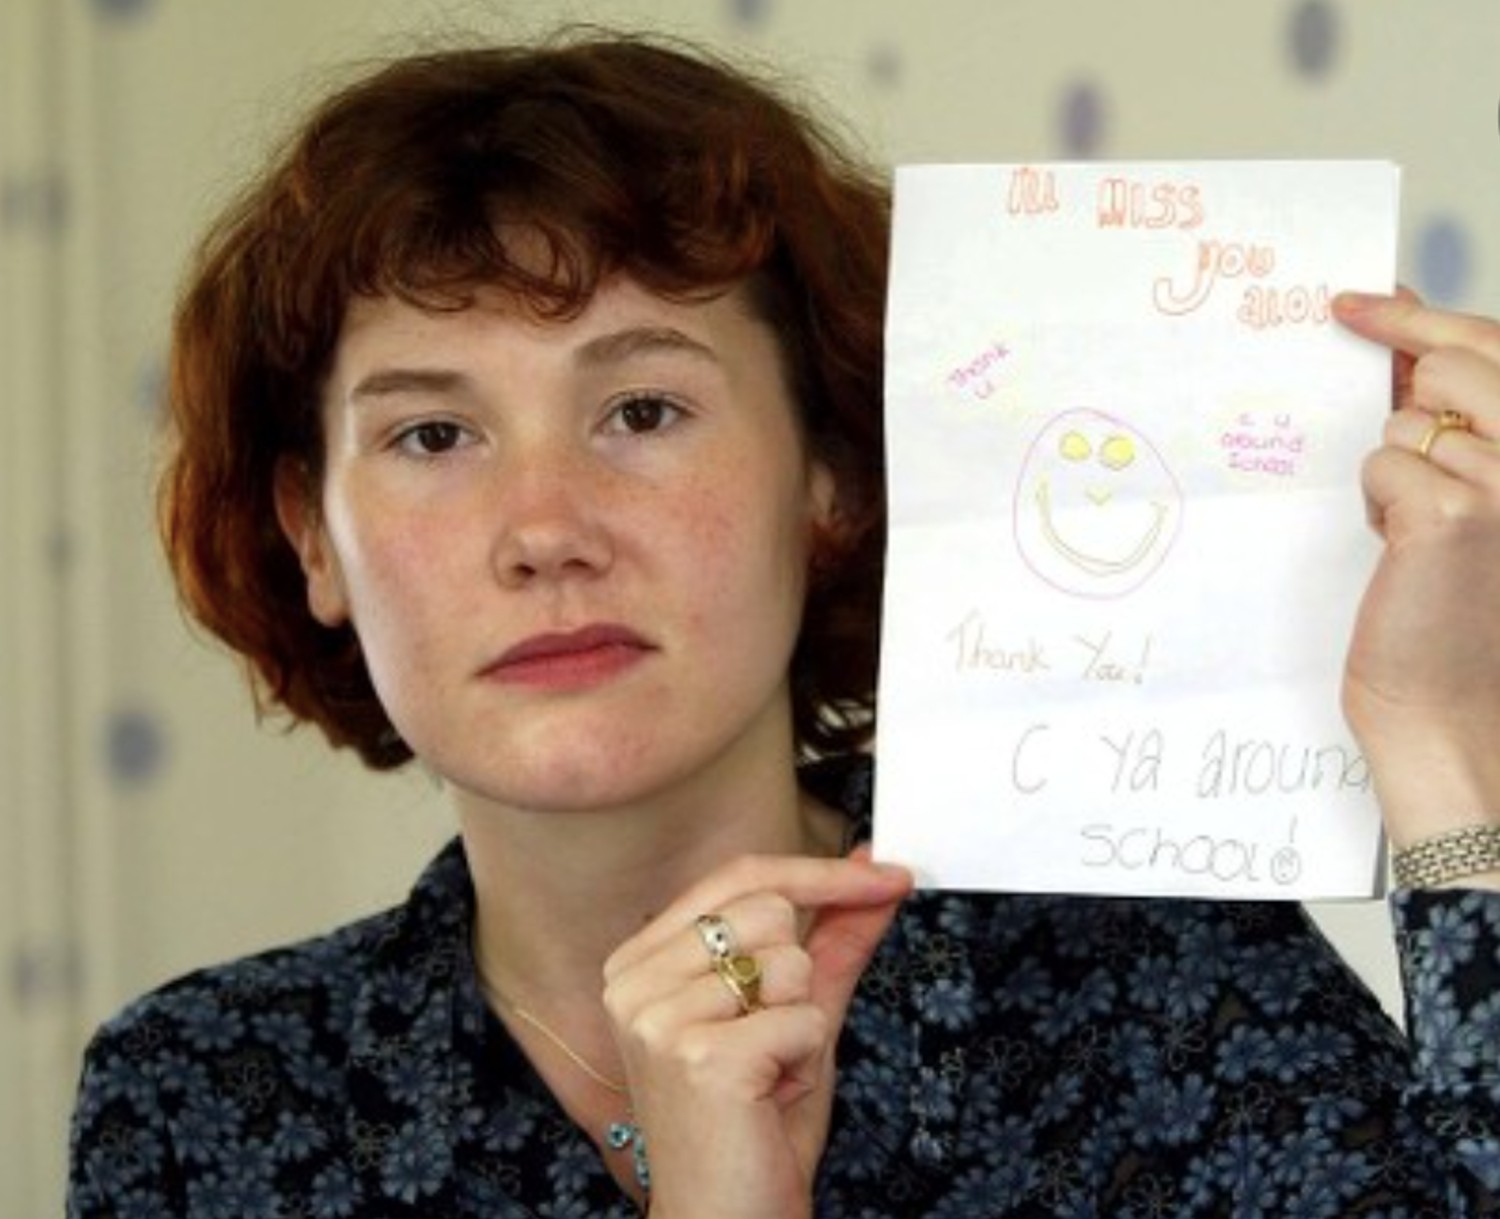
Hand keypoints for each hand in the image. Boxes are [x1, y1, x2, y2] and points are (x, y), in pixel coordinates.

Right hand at [600, 849, 911, 1218]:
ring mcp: (659, 1019)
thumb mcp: (796, 1013)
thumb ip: (833, 938)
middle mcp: (634, 983)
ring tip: (767, 1074)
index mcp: (641, 961)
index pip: (739, 877)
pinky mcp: (700, 1056)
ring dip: (803, 1024)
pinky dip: (807, 1061)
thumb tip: (876, 867)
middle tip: (772, 1040)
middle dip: (800, 975)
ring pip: (790, 964)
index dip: (820, 872)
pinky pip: (804, 1018)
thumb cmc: (752, 1122)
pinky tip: (768, 1098)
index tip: (889, 874)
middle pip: (768, 910)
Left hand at [1334, 290, 1499, 849]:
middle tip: (1407, 463)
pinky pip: (1381, 461)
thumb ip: (1459, 417)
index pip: (1495, 343)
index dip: (1421, 317)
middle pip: (1450, 366)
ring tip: (1419, 529)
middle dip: (1409, 401)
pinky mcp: (1452, 514)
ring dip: (1395, 471)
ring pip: (1407, 419)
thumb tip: (1407, 337)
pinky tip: (1400, 548)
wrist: (1457, 706)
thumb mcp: (1477, 495)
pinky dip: (1375, 502)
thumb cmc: (1462, 604)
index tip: (1359, 301)